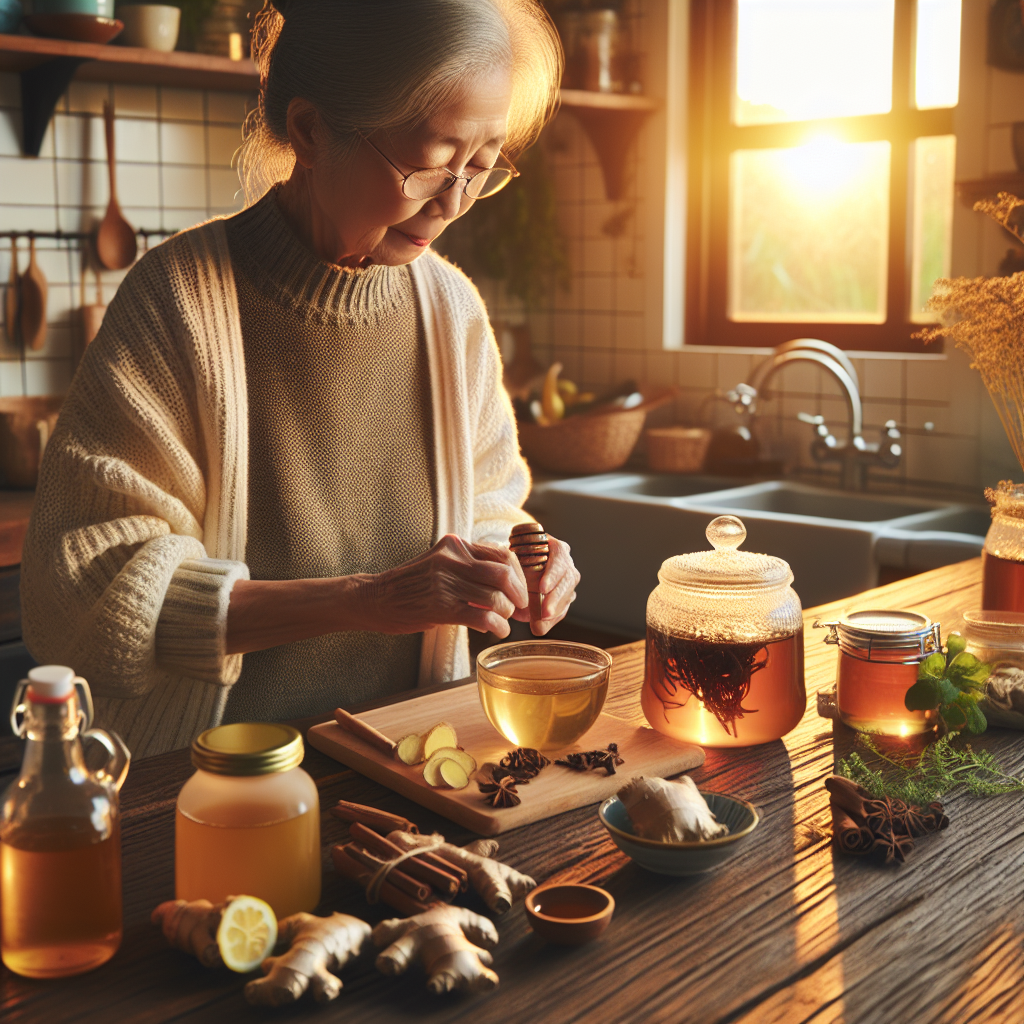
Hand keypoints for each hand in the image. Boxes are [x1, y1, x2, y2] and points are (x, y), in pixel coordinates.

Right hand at [366, 535, 528, 636]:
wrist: (375, 598)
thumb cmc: (411, 585)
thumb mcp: (441, 564)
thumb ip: (469, 567)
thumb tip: (506, 581)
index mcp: (456, 546)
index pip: (503, 554)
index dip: (520, 575)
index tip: (523, 591)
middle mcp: (452, 560)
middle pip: (504, 574)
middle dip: (520, 595)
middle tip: (521, 609)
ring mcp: (446, 583)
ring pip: (496, 597)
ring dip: (507, 614)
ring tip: (503, 621)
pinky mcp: (440, 607)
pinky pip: (482, 617)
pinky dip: (497, 627)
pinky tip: (496, 631)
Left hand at [511, 535, 579, 635]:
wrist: (515, 562)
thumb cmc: (513, 559)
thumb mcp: (511, 560)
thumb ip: (512, 572)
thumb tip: (510, 594)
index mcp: (553, 546)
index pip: (559, 558)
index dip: (552, 574)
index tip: (542, 588)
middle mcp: (565, 561)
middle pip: (567, 579)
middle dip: (555, 598)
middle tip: (545, 613)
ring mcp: (567, 579)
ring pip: (568, 595)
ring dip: (554, 611)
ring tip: (541, 624)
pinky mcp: (565, 595)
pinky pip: (563, 608)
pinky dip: (552, 619)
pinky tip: (542, 626)